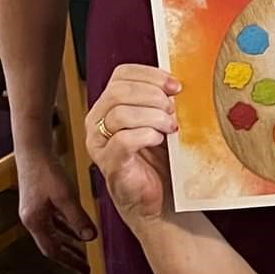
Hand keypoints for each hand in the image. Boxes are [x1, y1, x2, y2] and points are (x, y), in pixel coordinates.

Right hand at [16, 147, 96, 273]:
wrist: (32, 150)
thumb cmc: (46, 171)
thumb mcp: (65, 195)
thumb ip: (78, 217)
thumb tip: (90, 238)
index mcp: (35, 221)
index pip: (53, 250)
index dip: (70, 261)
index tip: (84, 269)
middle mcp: (32, 220)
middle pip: (51, 245)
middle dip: (69, 256)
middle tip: (85, 266)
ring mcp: (34, 211)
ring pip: (52, 235)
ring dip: (67, 244)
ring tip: (83, 252)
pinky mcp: (38, 203)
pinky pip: (53, 223)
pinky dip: (65, 229)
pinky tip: (76, 230)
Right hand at [85, 65, 179, 225]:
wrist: (159, 199)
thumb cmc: (158, 159)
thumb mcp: (159, 122)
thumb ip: (160, 101)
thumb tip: (176, 83)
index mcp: (108, 105)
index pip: (121, 74)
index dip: (150, 75)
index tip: (174, 86)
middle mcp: (97, 122)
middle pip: (118, 91)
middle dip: (152, 96)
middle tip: (172, 109)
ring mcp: (100, 144)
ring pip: (120, 114)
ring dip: (153, 117)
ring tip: (170, 128)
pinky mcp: (110, 164)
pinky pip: (123, 141)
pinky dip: (146, 136)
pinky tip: (158, 140)